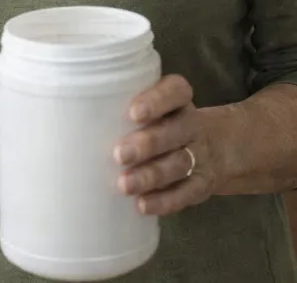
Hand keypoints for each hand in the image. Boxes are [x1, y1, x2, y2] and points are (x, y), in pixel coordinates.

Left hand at [113, 75, 219, 215]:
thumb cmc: (166, 121)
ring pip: (179, 164)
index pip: (175, 92)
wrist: (220, 147)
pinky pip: (187, 193)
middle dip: (147, 143)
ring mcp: (200, 155)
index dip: (157, 101)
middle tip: (118, 154)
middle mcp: (192, 125)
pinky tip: (142, 204)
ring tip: (125, 184)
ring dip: (151, 175)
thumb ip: (127, 107)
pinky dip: (165, 201)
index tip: (133, 113)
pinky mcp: (202, 184)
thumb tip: (76, 116)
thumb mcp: (158, 106)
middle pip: (175, 131)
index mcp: (180, 100)